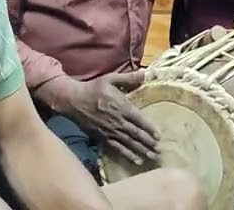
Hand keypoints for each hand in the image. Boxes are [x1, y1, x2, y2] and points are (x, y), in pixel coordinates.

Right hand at [44, 73, 158, 164]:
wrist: (73, 100)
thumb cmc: (93, 88)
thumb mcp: (110, 79)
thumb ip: (128, 78)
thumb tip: (144, 73)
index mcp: (121, 107)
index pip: (139, 119)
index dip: (150, 128)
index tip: (159, 135)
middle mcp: (117, 121)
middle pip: (136, 134)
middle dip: (148, 142)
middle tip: (159, 150)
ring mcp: (110, 131)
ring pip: (128, 143)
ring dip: (141, 150)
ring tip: (152, 157)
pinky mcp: (102, 137)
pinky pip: (117, 148)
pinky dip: (127, 154)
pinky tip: (136, 160)